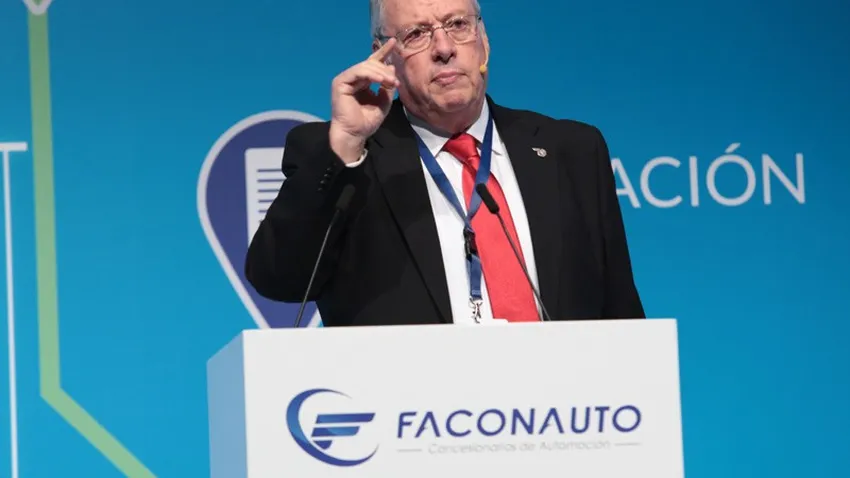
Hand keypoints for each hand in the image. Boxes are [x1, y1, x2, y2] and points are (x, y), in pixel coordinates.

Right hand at [329, 38, 399, 162]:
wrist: (354, 134)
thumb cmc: (367, 122)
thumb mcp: (383, 102)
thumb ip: (387, 86)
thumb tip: (391, 67)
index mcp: (363, 82)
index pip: (373, 63)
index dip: (383, 52)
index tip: (393, 42)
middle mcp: (353, 78)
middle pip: (371, 64)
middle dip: (385, 70)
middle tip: (396, 82)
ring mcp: (345, 79)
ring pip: (365, 67)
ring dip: (380, 73)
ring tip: (391, 82)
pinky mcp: (340, 83)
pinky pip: (357, 72)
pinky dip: (370, 75)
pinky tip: (381, 81)